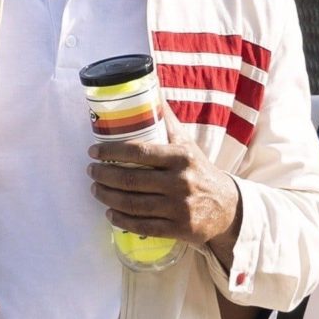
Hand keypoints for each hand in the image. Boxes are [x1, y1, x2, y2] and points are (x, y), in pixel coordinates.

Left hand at [86, 121, 242, 255]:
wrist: (227, 207)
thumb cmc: (199, 171)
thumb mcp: (187, 145)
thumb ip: (167, 122)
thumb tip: (150, 89)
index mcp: (181, 157)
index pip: (140, 152)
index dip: (112, 152)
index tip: (94, 151)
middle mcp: (181, 182)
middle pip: (131, 179)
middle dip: (104, 175)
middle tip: (91, 171)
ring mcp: (179, 207)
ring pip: (133, 204)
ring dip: (108, 197)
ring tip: (96, 189)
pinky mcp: (178, 228)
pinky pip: (143, 226)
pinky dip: (122, 220)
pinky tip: (110, 213)